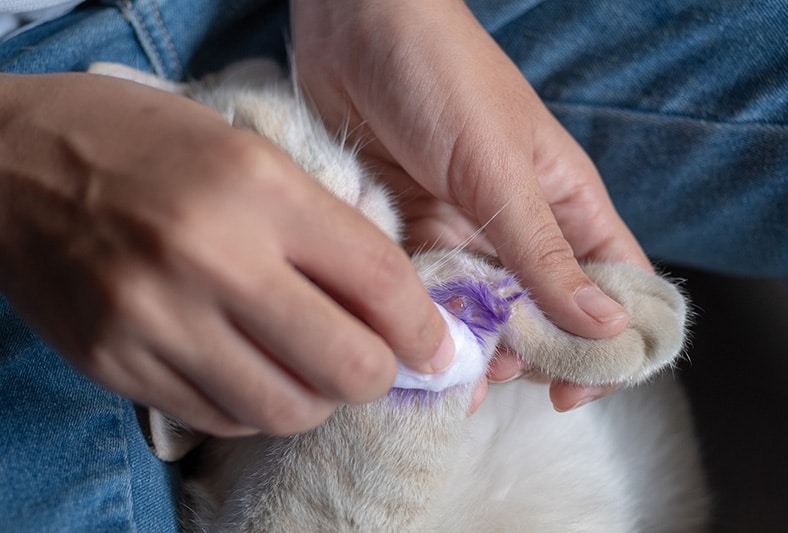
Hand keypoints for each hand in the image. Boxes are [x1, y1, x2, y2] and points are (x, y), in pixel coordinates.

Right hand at [0, 72, 452, 435]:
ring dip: (317, 397)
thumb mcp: (249, 153)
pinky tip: (250, 368)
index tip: (435, 346)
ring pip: (286, 409)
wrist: (10, 163)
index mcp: (257, 189)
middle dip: (379, 374)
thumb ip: (324, 227)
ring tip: (309, 365)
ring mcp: (157, 321)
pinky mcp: (116, 364)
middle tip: (374, 360)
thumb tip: (391, 305)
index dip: (423, 326)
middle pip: (346, 366)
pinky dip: (255, 402)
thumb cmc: (142, 144)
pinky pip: (220, 416)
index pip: (379, 281)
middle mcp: (210, 260)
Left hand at [290, 0, 652, 409]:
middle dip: (523, 354)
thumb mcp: (499, 169)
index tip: (576, 387)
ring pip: (477, 310)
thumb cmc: (442, 77)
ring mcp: (461, 229)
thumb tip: (606, 328)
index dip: (607, 342)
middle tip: (491, 377)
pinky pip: (422, 291)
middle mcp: (517, 224)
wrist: (355, 24)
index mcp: (563, 203)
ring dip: (466, 347)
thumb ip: (544, 252)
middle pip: (540, 311)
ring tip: (445, 372)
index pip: (611, 284)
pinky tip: (404, 344)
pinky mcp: (409, 229)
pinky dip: (416, 320)